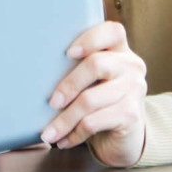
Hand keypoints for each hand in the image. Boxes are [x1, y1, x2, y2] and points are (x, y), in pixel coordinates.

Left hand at [40, 21, 146, 166]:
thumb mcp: (91, 81)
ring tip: (48, 133)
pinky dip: (75, 133)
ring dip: (64, 119)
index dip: (90, 39)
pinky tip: (64, 140)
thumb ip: (76, 68)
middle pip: (96, 64)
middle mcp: (131, 66)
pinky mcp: (132, 114)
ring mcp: (135, 89)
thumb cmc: (99, 102)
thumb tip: (36, 72)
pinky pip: (94, 121)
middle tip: (51, 102)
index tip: (68, 53)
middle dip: (68, 85)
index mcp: (119, 50)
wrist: (124, 137)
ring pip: (91, 99)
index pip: (113, 31)